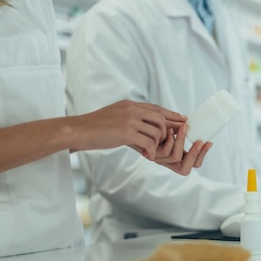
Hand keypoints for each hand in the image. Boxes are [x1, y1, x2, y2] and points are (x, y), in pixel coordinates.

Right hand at [69, 100, 185, 157]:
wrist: (77, 131)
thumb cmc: (94, 128)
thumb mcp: (114, 117)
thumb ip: (130, 119)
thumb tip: (143, 128)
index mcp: (129, 105)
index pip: (157, 108)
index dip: (171, 115)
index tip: (182, 120)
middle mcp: (132, 109)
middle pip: (161, 119)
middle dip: (167, 132)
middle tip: (166, 144)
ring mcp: (130, 120)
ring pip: (157, 132)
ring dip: (156, 144)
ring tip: (149, 152)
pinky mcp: (127, 132)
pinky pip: (149, 142)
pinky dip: (150, 151)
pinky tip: (146, 156)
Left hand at [153, 124, 211, 174]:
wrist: (130, 127)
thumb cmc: (149, 126)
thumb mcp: (166, 124)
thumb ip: (176, 125)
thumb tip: (187, 119)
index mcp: (176, 156)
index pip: (193, 164)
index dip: (202, 156)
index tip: (209, 142)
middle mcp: (168, 161)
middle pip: (186, 169)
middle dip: (195, 154)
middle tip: (200, 140)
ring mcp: (159, 159)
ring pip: (176, 157)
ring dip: (182, 141)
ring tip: (182, 127)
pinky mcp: (151, 154)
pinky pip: (165, 152)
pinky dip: (170, 140)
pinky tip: (169, 130)